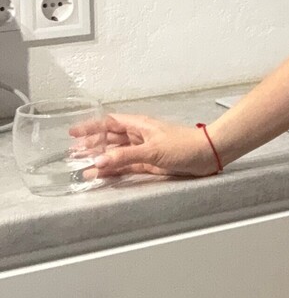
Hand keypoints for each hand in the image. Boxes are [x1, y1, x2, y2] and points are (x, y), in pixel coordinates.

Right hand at [68, 113, 222, 180]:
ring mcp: (144, 149)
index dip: (91, 127)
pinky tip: (102, 174)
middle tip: (73, 153)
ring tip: (82, 166)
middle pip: (110, 138)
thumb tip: (98, 160)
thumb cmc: (183, 146)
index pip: (109, 123)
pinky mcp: (149, 163)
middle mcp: (139, 135)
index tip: (73, 133)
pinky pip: (126, 165)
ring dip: (100, 158)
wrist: (207, 155)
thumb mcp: (152, 150)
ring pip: (116, 153)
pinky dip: (114, 169)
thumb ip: (125, 156)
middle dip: (92, 144)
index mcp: (139, 125)